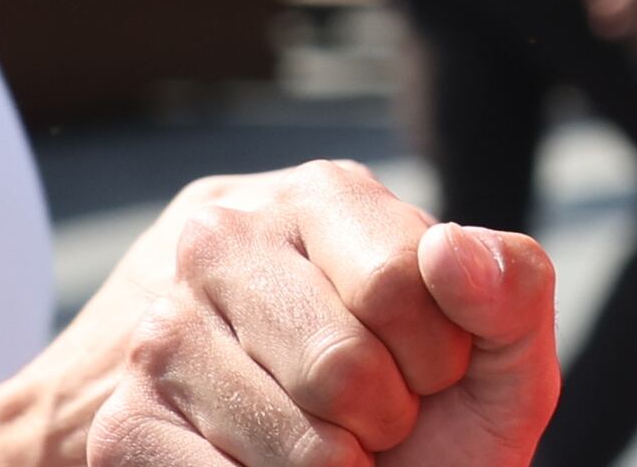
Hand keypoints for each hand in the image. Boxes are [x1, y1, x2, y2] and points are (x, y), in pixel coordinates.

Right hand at [83, 162, 555, 466]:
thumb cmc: (432, 418)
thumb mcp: (496, 354)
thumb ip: (513, 288)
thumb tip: (449, 251)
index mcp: (324, 196)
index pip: (399, 283)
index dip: (436, 357)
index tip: (427, 369)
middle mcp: (223, 237)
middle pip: (342, 367)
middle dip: (384, 422)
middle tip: (372, 420)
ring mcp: (162, 329)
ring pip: (298, 445)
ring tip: (328, 452)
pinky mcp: (124, 424)